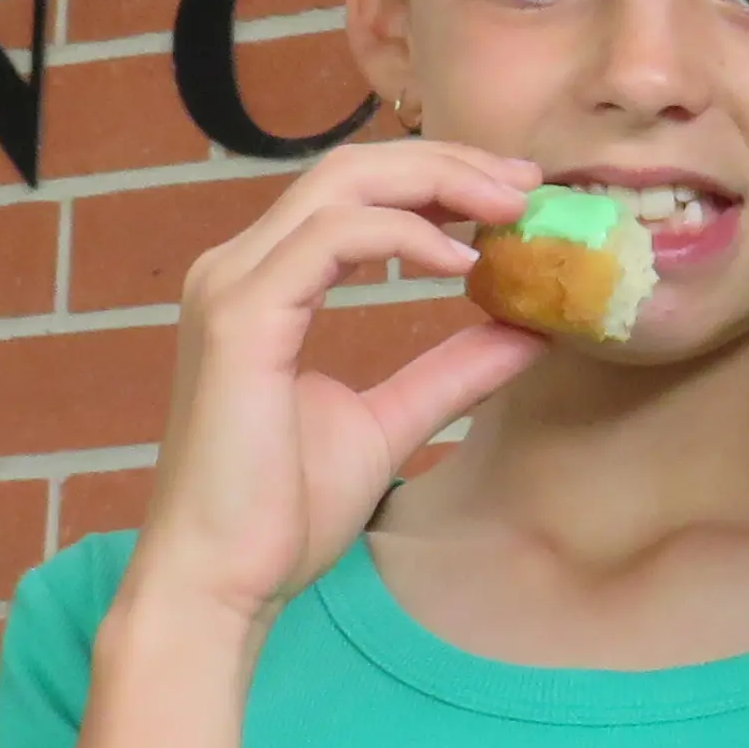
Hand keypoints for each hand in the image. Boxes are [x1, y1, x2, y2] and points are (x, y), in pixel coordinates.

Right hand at [126, 139, 549, 631]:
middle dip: (447, 165)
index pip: (354, 195)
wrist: (220, 582)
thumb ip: (450, 373)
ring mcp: (232, 287)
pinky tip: (462, 263)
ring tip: (510, 209)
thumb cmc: (280, 515)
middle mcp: (238, 269)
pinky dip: (404, 236)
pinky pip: (333, 239)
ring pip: (342, 185)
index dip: (437, 180)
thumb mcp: (389, 426)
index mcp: (263, 286)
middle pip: (352, 169)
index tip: (516, 197)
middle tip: (528, 184)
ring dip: (438, 184)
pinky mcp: (240, 318)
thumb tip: (525, 333)